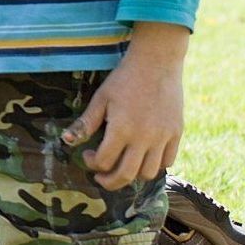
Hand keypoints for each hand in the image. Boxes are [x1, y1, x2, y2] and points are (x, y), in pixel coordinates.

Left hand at [61, 23, 186, 188]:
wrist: (157, 63)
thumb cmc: (124, 79)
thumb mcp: (100, 98)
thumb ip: (86, 123)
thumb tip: (67, 141)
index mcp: (121, 130)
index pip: (104, 162)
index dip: (92, 163)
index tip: (87, 154)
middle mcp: (144, 138)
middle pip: (127, 175)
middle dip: (110, 181)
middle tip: (101, 177)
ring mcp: (163, 137)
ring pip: (149, 173)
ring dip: (133, 175)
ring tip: (123, 165)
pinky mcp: (176, 133)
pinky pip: (168, 160)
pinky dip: (156, 165)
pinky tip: (144, 156)